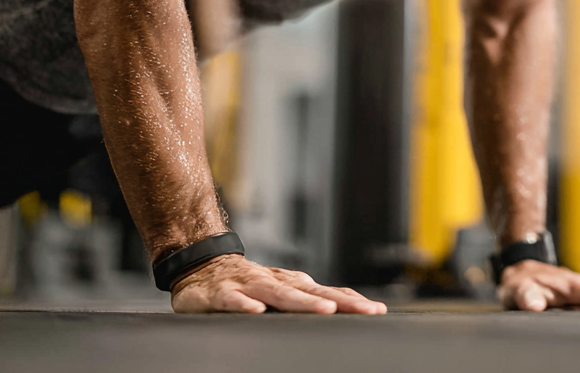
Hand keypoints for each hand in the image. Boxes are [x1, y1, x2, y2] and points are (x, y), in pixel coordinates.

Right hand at [170, 254, 387, 313]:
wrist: (203, 265)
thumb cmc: (247, 284)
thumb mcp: (279, 293)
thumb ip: (305, 303)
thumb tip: (340, 314)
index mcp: (291, 284)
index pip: (327, 293)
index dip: (352, 301)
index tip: (376, 311)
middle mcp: (276, 281)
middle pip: (311, 292)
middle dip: (339, 302)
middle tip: (365, 310)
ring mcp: (249, 285)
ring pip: (278, 293)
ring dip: (301, 301)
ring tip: (324, 310)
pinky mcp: (221, 293)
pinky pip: (233, 299)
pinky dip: (244, 304)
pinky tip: (256, 310)